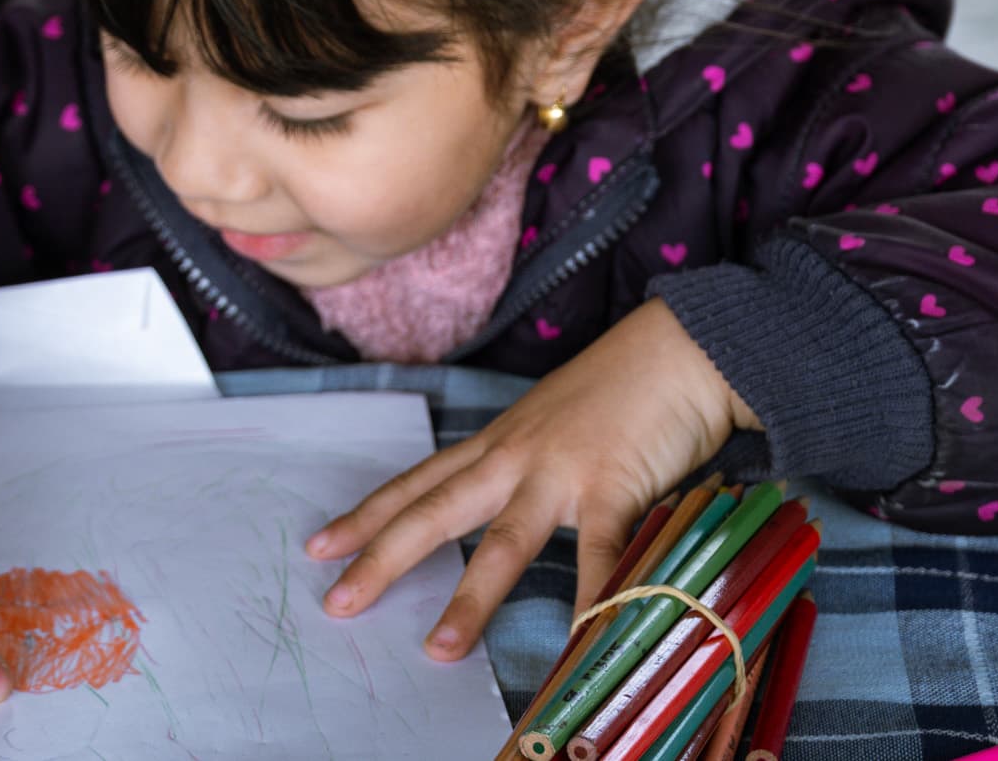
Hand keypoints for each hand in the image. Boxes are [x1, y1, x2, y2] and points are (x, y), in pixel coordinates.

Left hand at [306, 299, 759, 659]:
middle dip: (381, 559)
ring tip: (439, 649)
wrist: (678, 348)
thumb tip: (509, 510)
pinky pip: (601, 553)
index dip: (366, 516)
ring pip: (502, 543)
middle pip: (433, 513)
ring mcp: (560, 472)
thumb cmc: (620, 390)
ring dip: (469, 600)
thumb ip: (528, 470)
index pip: (417, 484)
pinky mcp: (614, 486)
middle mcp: (513, 457)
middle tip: (337, 602)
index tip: (319, 545)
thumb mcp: (553, 428)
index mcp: (496, 445)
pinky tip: (580, 638)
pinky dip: (591, 597)